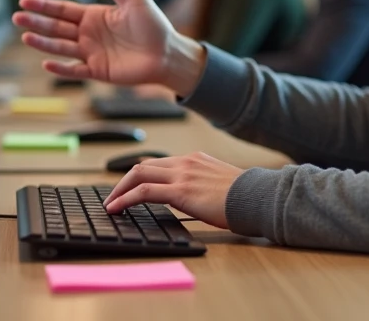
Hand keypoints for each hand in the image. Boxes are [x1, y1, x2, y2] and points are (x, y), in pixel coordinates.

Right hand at [12, 0, 206, 95]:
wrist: (168, 53)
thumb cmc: (155, 25)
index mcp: (95, 15)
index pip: (63, 9)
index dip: (44, 6)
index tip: (24, 1)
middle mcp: (89, 34)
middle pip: (56, 27)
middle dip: (37, 22)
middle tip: (16, 18)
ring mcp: (91, 53)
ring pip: (61, 47)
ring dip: (43, 43)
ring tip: (25, 37)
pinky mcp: (98, 71)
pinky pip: (75, 70)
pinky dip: (61, 69)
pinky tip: (47, 63)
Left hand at [104, 152, 244, 228]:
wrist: (257, 197)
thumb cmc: (245, 196)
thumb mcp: (220, 183)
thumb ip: (202, 184)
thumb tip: (192, 197)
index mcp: (195, 159)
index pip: (158, 163)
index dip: (140, 175)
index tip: (129, 187)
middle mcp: (186, 162)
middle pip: (144, 165)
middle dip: (124, 180)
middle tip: (113, 196)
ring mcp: (182, 174)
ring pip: (138, 174)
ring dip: (119, 189)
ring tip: (110, 204)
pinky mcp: (180, 191)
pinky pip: (144, 192)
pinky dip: (125, 198)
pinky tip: (116, 209)